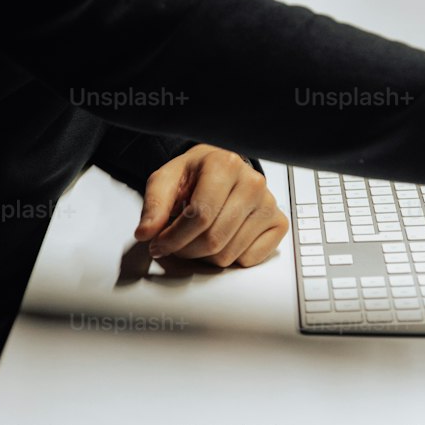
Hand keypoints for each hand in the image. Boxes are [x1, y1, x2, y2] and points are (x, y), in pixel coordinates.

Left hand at [132, 144, 288, 267]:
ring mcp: (269, 202)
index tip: (157, 244)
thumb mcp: (168, 178)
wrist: (223, 168)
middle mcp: (252, 182)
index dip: (173, 238)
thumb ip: (154, 204)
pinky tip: (221, 238)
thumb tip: (146, 232)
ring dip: (204, 256)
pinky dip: (230, 258)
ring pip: (229, 254)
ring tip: (197, 237)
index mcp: (225, 164)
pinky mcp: (278, 222)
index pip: (200, 216)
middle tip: (174, 245)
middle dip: (186, 250)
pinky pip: (249, 259)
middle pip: (214, 239)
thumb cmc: (196, 173)